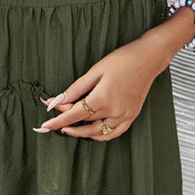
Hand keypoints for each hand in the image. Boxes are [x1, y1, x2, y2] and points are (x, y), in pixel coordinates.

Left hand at [36, 37, 164, 140]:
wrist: (149, 58)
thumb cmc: (123, 59)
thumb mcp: (96, 70)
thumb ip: (76, 88)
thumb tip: (58, 100)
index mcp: (102, 98)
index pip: (74, 115)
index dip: (57, 121)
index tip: (45, 124)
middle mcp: (114, 111)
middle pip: (84, 123)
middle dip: (66, 124)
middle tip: (52, 123)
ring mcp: (124, 116)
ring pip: (98, 133)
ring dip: (81, 133)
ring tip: (68, 129)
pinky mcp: (132, 116)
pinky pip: (113, 133)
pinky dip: (100, 136)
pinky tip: (91, 132)